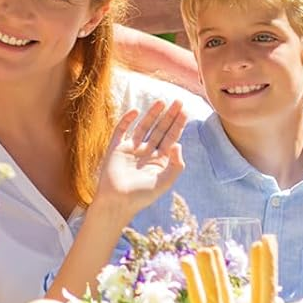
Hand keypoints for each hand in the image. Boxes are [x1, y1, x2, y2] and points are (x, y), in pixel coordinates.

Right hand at [94, 101, 185, 216]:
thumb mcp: (165, 182)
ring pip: (143, 127)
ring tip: (161, 102)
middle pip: (160, 129)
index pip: (171, 138)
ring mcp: (131, 149)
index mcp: (159, 161)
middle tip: (178, 101)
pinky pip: (122, 131)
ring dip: (152, 115)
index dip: (178, 124)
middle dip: (169, 116)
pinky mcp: (116, 148)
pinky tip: (136, 111)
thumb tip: (178, 144)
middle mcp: (146, 152)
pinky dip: (127, 120)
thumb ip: (176, 164)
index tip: (185, 111)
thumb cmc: (141, 196)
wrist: (117, 201)